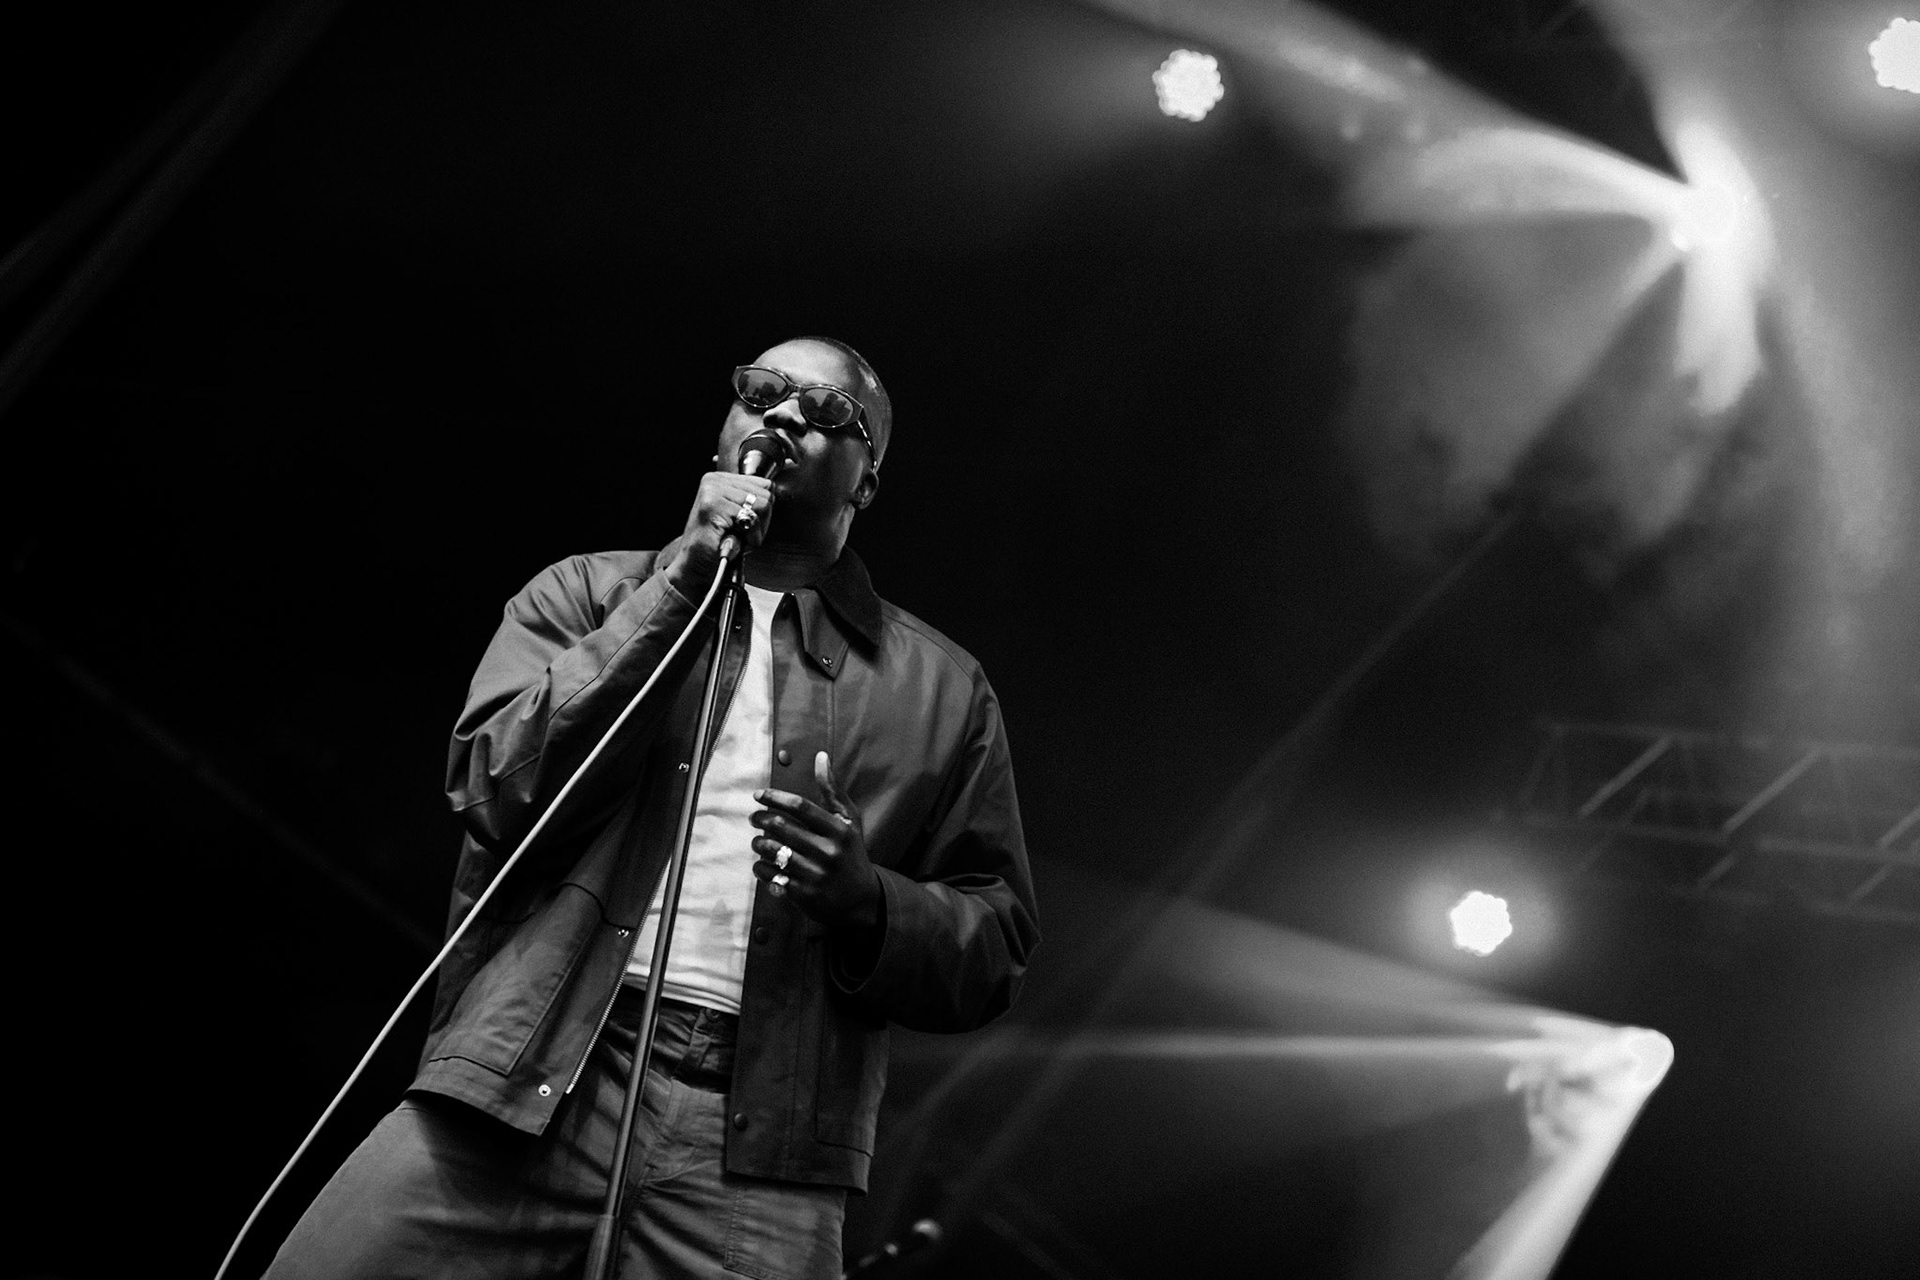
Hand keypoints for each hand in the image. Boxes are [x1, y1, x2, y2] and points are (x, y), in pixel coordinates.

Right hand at [670, 470, 774, 586]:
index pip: (765, 484)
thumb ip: (754, 500)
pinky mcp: (713, 505)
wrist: (695, 565)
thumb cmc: (718, 544)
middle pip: (767, 495)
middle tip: (740, 534)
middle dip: (760, 522)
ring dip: (755, 531)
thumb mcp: (739, 516)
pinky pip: (752, 519)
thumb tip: (773, 489)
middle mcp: (714, 480)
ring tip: (736, 537)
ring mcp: (712, 490)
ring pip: (763, 505)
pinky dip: (750, 538)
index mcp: (720, 479)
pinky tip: (733, 542)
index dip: (762, 510)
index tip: (745, 524)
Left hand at [750, 752, 880, 930]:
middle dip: (760, 820)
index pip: (801, 806)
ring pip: (772, 851)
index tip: (758, 795)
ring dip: (758, 843)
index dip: (775, 797)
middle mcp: (828, 852)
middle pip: (781, 827)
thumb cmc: (852, 855)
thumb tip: (821, 756)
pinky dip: (761, 868)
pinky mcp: (803, 894)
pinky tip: (764, 864)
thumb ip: (833, 791)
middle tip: (755, 818)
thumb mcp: (850, 822)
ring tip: (758, 841)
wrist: (861, 901)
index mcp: (839, 830)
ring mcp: (815, 874)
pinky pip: (770, 875)